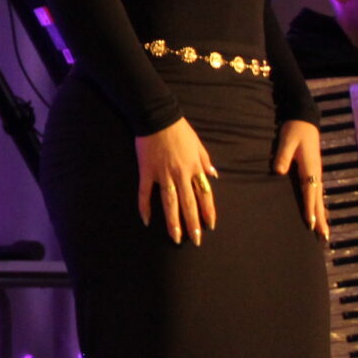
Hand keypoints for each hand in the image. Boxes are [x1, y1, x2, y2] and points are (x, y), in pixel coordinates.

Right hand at [135, 118, 218, 244]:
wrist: (158, 117)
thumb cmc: (180, 130)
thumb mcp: (198, 144)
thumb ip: (205, 161)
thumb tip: (213, 176)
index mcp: (194, 168)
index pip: (204, 195)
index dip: (208, 211)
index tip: (210, 226)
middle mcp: (181, 175)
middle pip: (188, 203)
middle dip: (193, 223)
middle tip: (195, 240)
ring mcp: (162, 175)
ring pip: (169, 203)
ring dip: (173, 222)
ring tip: (175, 238)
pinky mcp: (146, 172)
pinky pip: (145, 193)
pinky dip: (145, 207)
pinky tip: (146, 221)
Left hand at [273, 118, 327, 239]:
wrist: (304, 119)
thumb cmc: (294, 129)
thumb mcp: (286, 140)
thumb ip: (282, 156)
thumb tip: (279, 171)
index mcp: (310, 168)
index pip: (310, 192)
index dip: (310, 208)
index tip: (310, 224)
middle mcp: (315, 173)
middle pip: (319, 200)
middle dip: (321, 219)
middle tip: (324, 237)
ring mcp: (316, 173)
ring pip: (319, 198)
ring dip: (321, 214)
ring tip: (323, 231)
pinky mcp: (313, 171)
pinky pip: (316, 192)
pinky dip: (318, 205)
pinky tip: (317, 212)